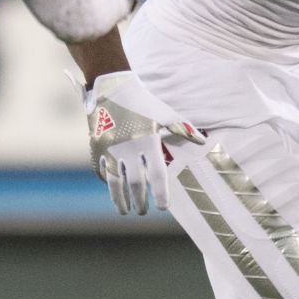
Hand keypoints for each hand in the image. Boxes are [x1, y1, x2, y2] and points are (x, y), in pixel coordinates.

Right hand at [85, 71, 203, 215]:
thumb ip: (183, 130)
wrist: (112, 88)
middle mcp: (129, 148)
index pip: (157, 175)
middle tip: (144, 211)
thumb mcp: (166, 114)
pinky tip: (113, 191)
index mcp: (149, 142)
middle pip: (136, 183)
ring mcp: (111, 149)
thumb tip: (202, 142)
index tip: (163, 207)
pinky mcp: (97, 147)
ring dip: (120, 200)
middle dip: (140, 202)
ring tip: (125, 211)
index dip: (160, 194)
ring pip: (115, 183)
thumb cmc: (143, 102)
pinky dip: (107, 183)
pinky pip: (101, 170)